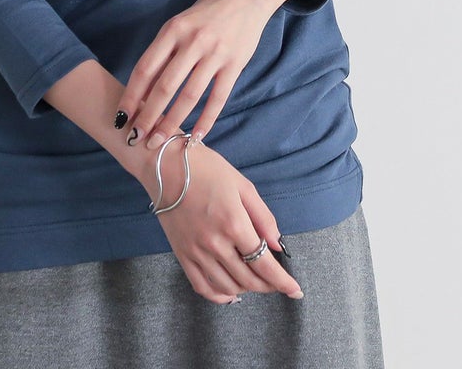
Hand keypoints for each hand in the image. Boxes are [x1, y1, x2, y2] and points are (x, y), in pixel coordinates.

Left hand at [115, 0, 271, 149]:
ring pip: (189, 96)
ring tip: (159, 142)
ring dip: (172, 122)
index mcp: (172, 30)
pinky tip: (196, 137)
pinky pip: (218, 98)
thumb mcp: (180, 24)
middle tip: (136, 138)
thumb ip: (164, 52)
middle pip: (164, 86)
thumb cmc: (206, 13)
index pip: (145, 69)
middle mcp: (192, 42)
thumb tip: (144, 90)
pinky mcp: (235, 64)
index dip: (131, 96)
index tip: (120, 117)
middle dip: (147, 116)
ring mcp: (215, 54)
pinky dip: (206, 120)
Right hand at [137, 138, 303, 304]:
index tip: (296, 290)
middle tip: (278, 282)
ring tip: (256, 282)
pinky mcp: (181, 254)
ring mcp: (196, 252)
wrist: (165, 165)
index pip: (264, 265)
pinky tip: (230, 293)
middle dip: (269, 286)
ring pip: (228, 286)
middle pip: (248, 279)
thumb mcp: (242, 185)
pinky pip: (202, 286)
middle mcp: (215, 243)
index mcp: (234, 223)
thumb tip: (277, 245)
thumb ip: (263, 216)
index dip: (283, 282)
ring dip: (247, 290)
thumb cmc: (206, 168)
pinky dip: (219, 296)